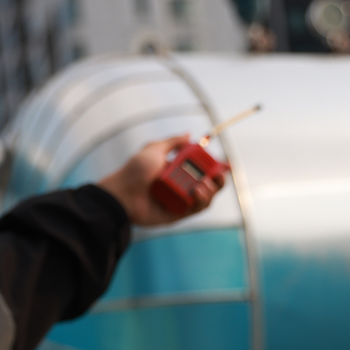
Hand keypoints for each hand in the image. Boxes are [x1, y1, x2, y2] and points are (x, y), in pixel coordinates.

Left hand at [97, 134, 226, 225]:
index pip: (202, 169)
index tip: (227, 164)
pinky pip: (196, 209)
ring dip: (211, 190)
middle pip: (209, 185)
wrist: (122, 192)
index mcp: (177, 171)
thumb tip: (189, 135)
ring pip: (206, 198)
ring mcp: (180, 201)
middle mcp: (181, 186)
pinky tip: (198, 191)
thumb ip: (172, 142)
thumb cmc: (135, 171)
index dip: (216, 167)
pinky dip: (202, 200)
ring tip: (203, 184)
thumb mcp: (154, 149)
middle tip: (219, 173)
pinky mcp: (177, 214)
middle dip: (218, 179)